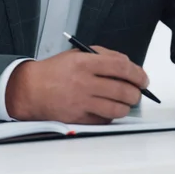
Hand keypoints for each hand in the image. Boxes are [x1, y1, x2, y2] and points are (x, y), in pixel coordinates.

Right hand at [6, 46, 148, 123]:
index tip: (144, 78)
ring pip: (116, 108)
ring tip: (126, 101)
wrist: (30, 89)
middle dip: (136, 93)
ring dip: (127, 106)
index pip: (121, 67)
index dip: (138, 73)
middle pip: (122, 90)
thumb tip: (128, 65)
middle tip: (138, 92)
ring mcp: (81, 102)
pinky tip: (110, 109)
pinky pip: (104, 120)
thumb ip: (104, 56)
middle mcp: (84, 82)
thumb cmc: (56, 70)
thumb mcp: (79, 53)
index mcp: (85, 62)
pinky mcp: (77, 118)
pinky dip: (111, 115)